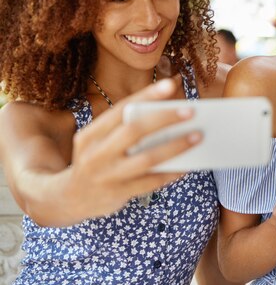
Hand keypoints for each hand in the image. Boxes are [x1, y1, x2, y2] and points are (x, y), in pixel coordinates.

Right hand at [63, 77, 199, 220]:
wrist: (68, 199)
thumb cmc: (95, 161)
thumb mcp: (98, 141)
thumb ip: (124, 128)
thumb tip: (168, 113)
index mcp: (90, 134)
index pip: (120, 109)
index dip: (145, 96)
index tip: (170, 85)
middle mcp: (95, 154)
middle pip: (134, 131)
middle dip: (165, 118)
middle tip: (192, 111)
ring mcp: (107, 176)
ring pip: (147, 158)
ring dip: (175, 146)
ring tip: (198, 136)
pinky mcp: (118, 194)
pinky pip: (151, 182)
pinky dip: (171, 172)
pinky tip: (188, 165)